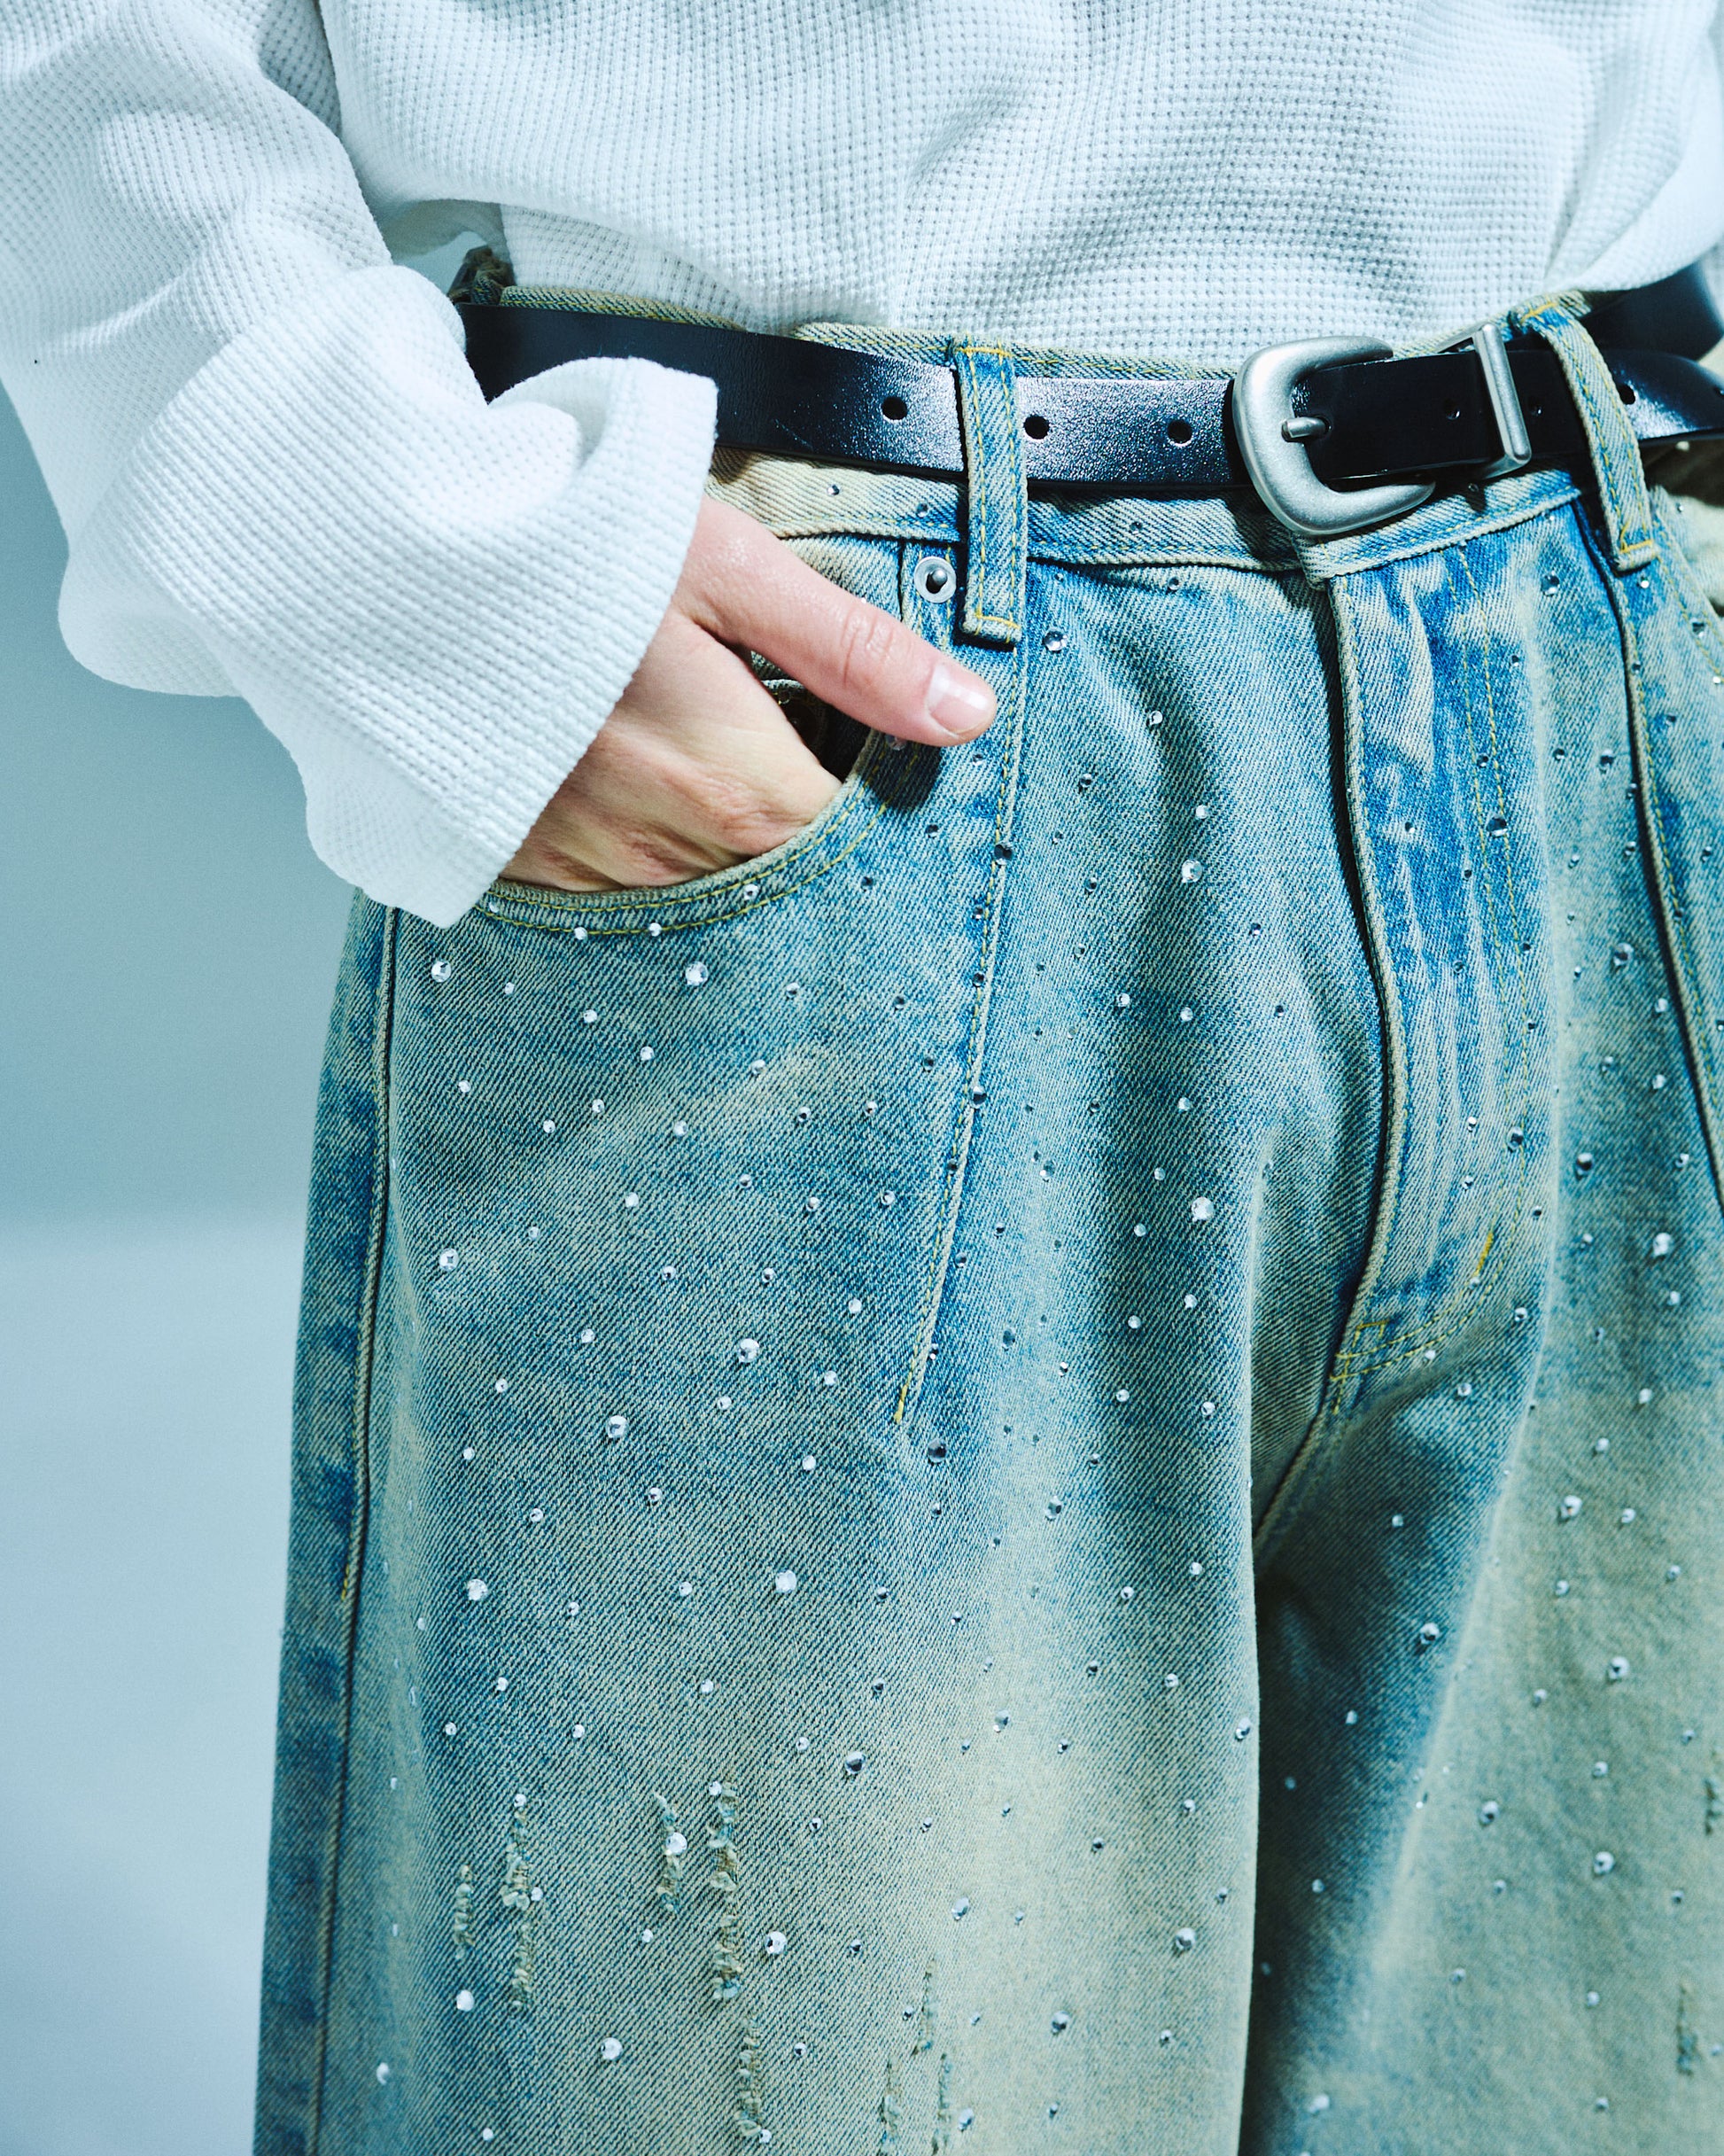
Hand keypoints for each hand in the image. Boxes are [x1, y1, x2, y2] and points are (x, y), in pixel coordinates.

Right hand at [502, 497, 996, 890]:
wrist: (386, 563)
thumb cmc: (558, 544)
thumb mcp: (727, 567)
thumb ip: (852, 652)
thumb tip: (964, 714)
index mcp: (733, 785)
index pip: (851, 846)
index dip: (875, 805)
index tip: (866, 758)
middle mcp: (664, 851)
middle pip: (782, 880)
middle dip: (803, 831)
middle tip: (789, 752)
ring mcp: (588, 869)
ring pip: (703, 895)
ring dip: (725, 847)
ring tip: (705, 759)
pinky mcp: (525, 868)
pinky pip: (616, 896)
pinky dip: (645, 855)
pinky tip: (638, 789)